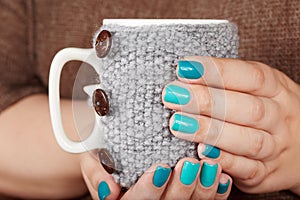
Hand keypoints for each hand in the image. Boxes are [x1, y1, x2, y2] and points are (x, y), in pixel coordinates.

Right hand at [80, 151, 231, 198]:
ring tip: (210, 165)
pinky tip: (222, 176)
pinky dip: (216, 191)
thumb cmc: (105, 156)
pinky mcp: (188, 198)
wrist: (117, 155)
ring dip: (203, 189)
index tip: (160, 168)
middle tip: (189, 164)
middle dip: (181, 188)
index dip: (149, 190)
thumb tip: (109, 188)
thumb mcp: (93, 160)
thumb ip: (97, 174)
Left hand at [162, 57, 299, 194]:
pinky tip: (200, 152)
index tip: (184, 68)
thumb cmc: (267, 109)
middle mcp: (279, 117)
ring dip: (209, 131)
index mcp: (277, 89)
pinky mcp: (266, 173)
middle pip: (247, 108)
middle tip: (173, 95)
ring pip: (247, 140)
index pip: (251, 76)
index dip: (216, 71)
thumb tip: (185, 74)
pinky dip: (224, 161)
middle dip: (206, 101)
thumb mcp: (258, 89)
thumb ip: (228, 82)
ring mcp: (275, 147)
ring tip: (177, 123)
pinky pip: (247, 169)